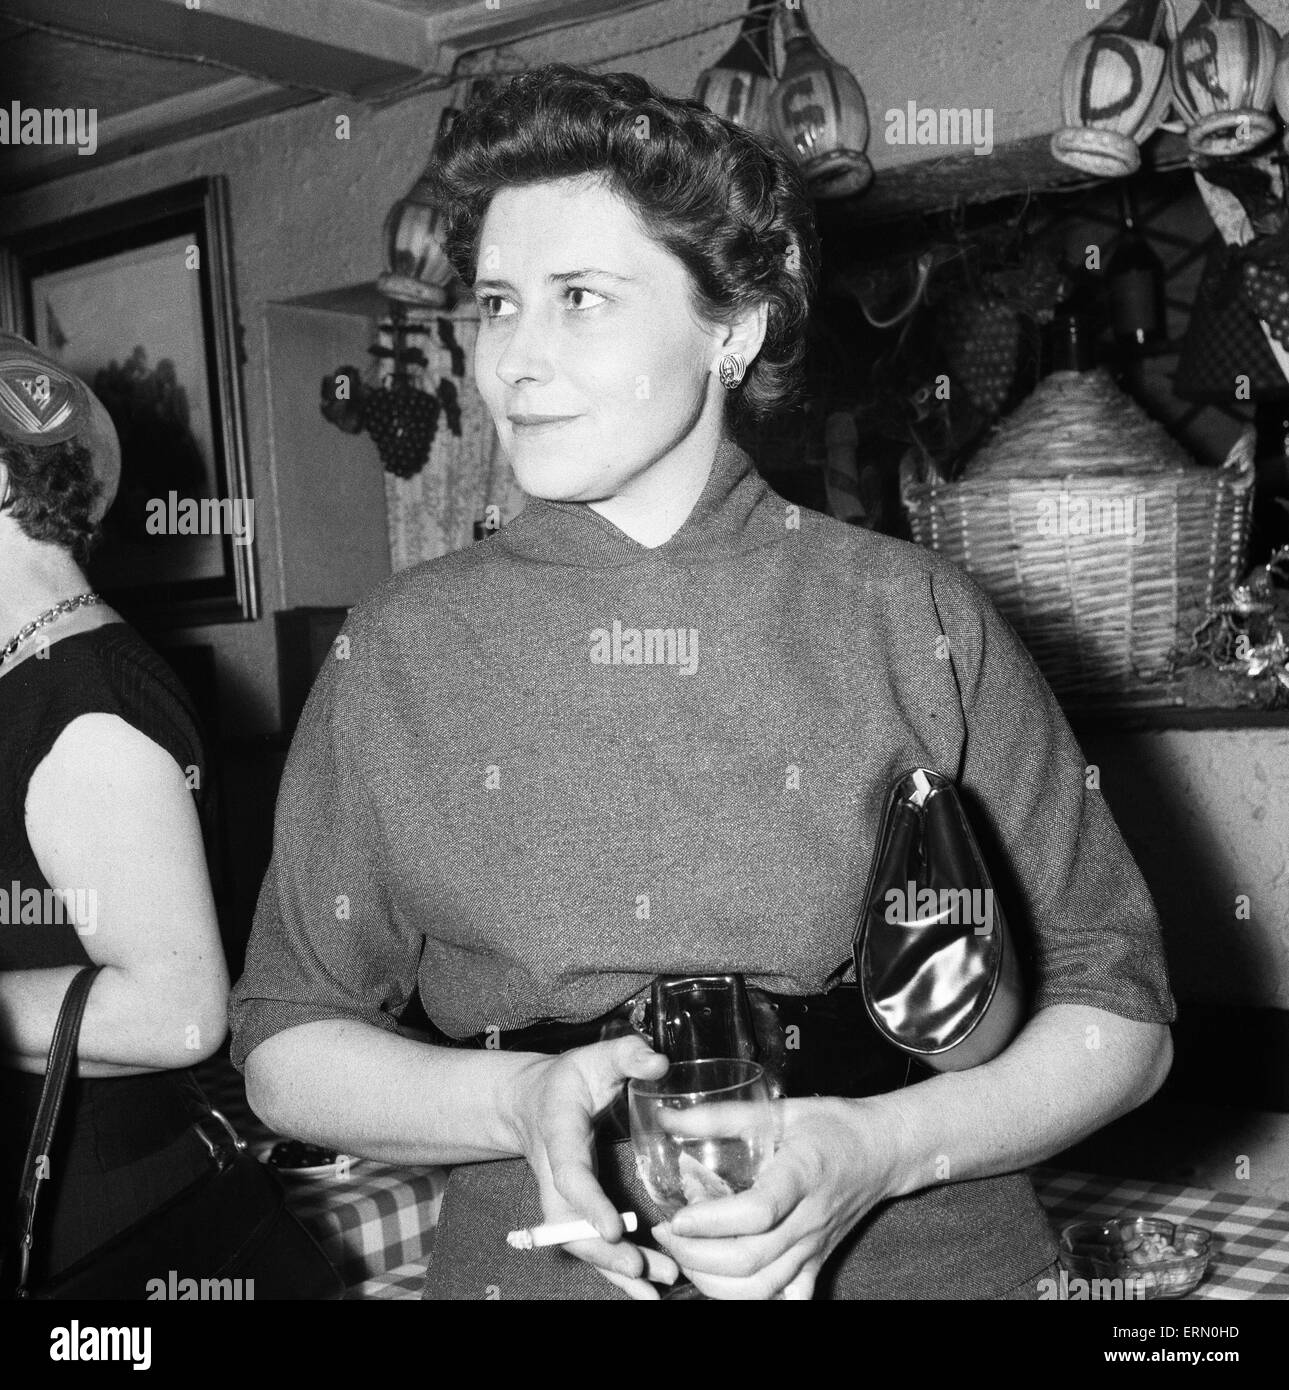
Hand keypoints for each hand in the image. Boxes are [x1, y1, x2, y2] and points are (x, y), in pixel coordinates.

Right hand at [503, 1034, 680, 1299]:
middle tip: (641, 1269)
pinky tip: (644, 1292)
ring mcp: (563, 1198)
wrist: (533, 1101)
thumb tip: (660, 1063)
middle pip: (570, 1225)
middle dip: (603, 1252)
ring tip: (654, 1290)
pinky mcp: (575, 1211)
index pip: (570, 1175)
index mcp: (559, 1134)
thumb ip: (628, 1053)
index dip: (589, 1204)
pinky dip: (614, 1272)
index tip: (616, 1228)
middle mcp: (556, 1175)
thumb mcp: (598, 1055)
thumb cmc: (573, 1077)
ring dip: (613, 1269)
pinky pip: (590, 1245)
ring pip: (579, 1243)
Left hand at [652, 1095, 903, 1299]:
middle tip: (666, 1234)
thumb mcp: (778, 1109)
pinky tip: (726, 1282)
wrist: (883, 1150)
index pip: (757, 1212)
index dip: (711, 1221)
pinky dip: (752, 1299)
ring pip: (762, 1287)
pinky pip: (785, 1299)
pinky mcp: (817, 1263)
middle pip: (751, 1258)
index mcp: (801, 1175)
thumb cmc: (831, 1126)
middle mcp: (809, 1219)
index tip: (677, 1216)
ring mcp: (814, 1247)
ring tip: (685, 1256)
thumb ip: (720, 1116)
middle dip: (697, 1255)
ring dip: (714, 1281)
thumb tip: (667, 1116)